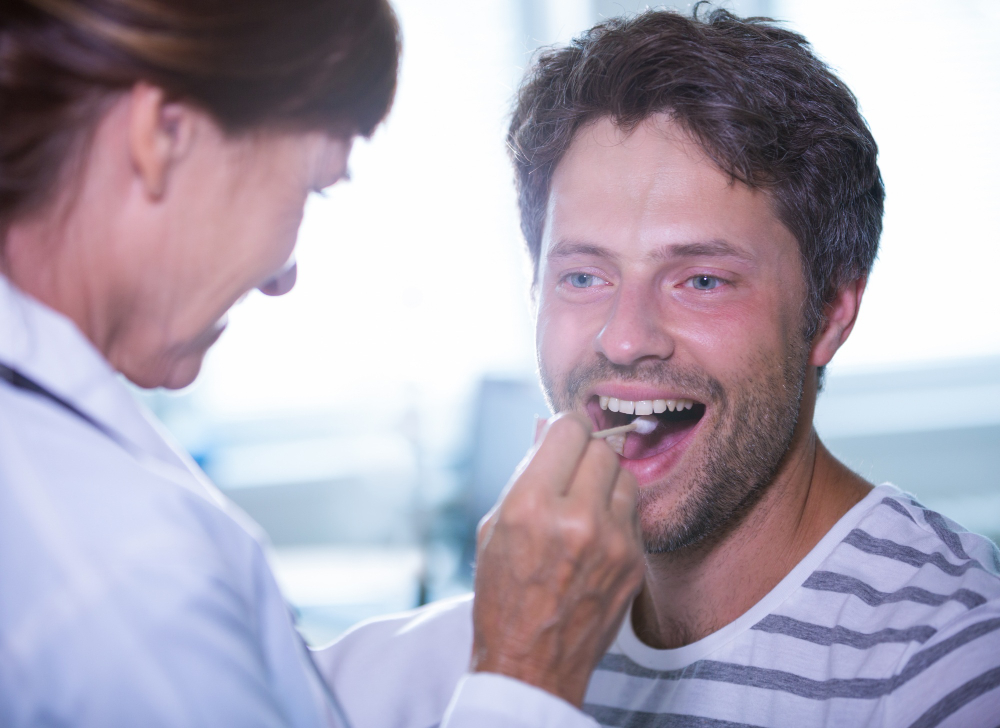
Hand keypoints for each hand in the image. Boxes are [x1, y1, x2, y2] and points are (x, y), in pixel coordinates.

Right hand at [470, 412, 644, 706]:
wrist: (532, 664)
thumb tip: (548, 430)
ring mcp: (612, 542)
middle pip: (602, 447)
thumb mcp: (494, 528)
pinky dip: (617, 514)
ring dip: (606, 480)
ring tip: (585, 503)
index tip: (563, 436)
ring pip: (625, 475)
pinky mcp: (634, 562)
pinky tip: (596, 535)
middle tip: (572, 470)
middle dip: (585, 452)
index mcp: (531, 506)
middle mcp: (576, 519)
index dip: (565, 428)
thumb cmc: (503, 595)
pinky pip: (634, 512)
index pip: (569, 428)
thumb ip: (525, 475)